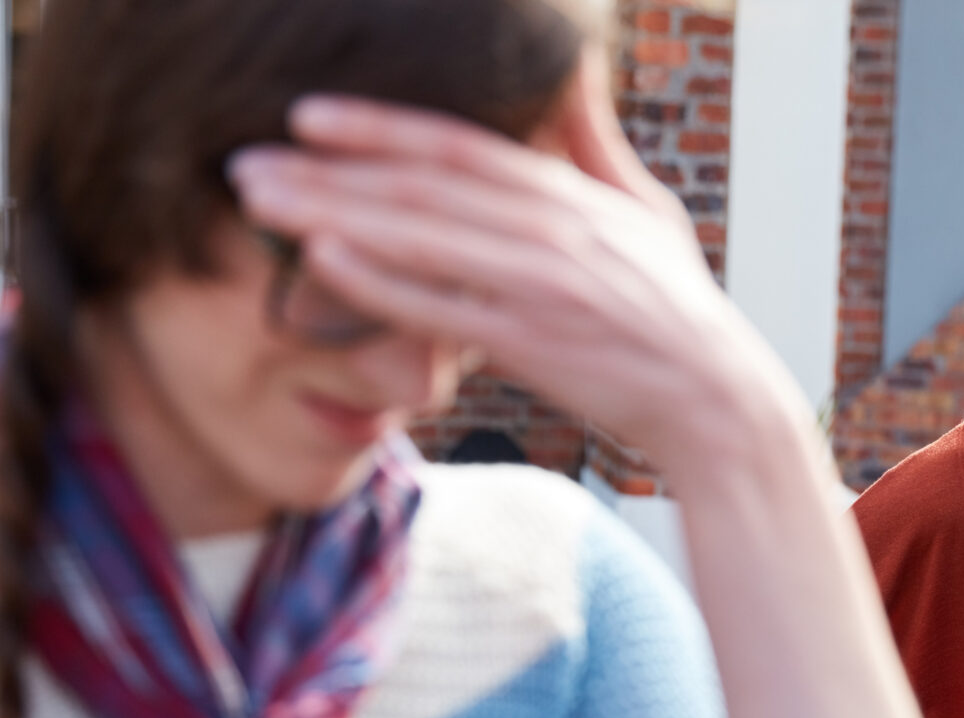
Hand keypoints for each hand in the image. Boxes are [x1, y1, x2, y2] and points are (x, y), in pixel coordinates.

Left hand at [229, 65, 785, 477]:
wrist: (717, 401)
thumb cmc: (677, 312)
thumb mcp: (648, 212)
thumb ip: (598, 143)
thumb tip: (576, 70)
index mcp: (568, 195)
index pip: (458, 147)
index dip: (379, 127)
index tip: (307, 115)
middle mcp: (548, 229)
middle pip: (420, 186)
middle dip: (327, 169)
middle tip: (245, 159)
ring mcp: (539, 284)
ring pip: (419, 236)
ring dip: (331, 212)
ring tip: (258, 200)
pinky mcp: (535, 342)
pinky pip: (442, 306)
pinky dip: (380, 282)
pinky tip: (320, 261)